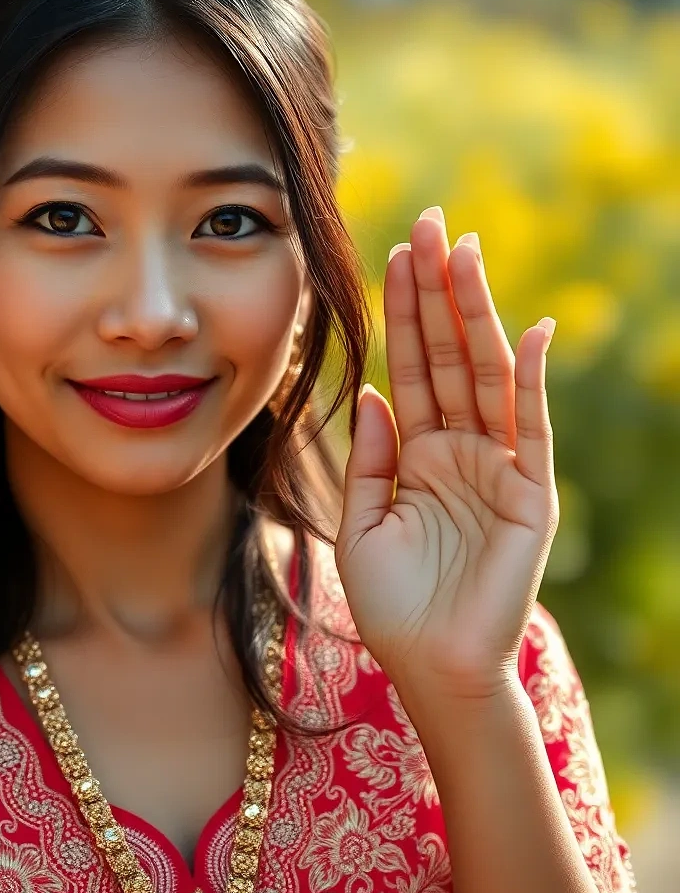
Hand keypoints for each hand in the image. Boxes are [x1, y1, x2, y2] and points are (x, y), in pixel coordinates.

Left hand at [334, 206, 558, 704]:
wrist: (430, 668)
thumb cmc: (391, 602)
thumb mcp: (361, 521)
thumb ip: (368, 456)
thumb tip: (370, 390)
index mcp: (416, 453)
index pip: (410, 367)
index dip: (404, 313)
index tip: (395, 253)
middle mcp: (458, 449)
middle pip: (448, 356)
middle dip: (439, 293)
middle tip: (432, 224)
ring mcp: (497, 467)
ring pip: (485, 375)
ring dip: (475, 316)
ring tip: (463, 253)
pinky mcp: (530, 495)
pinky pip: (530, 429)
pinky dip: (529, 381)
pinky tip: (525, 329)